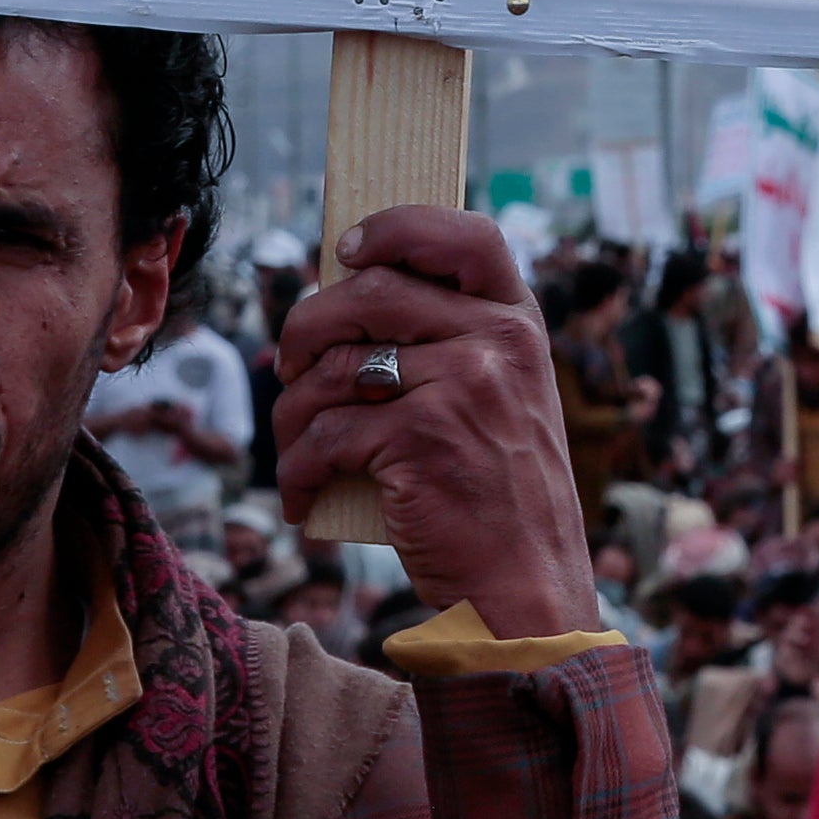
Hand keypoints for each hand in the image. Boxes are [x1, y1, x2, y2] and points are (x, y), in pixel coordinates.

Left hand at [268, 204, 598, 640]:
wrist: (529, 590)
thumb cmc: (502, 497)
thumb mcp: (506, 399)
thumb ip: (455, 344)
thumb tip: (346, 300)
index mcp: (519, 323)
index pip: (465, 235)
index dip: (396, 228)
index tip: (346, 251)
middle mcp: (497, 342)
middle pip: (369, 293)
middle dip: (305, 328)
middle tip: (289, 367)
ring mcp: (462, 387)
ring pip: (335, 368)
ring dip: (292, 412)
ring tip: (292, 448)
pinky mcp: (422, 441)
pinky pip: (326, 436)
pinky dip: (297, 469)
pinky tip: (300, 496)